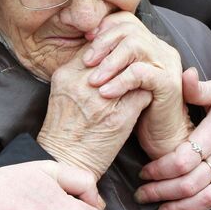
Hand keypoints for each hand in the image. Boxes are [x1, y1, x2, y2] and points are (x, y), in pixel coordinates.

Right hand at [37, 46, 151, 179]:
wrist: (65, 163)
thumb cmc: (64, 129)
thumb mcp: (63, 93)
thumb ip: (79, 72)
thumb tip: (107, 56)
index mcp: (67, 75)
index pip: (95, 47)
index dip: (110, 49)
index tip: (119, 54)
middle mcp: (83, 84)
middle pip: (114, 55)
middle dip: (127, 56)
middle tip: (139, 59)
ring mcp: (102, 101)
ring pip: (132, 71)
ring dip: (140, 72)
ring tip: (145, 75)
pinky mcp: (120, 118)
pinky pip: (142, 94)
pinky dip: (147, 92)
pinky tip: (147, 95)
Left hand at [83, 12, 192, 158]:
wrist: (161, 138)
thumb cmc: (135, 108)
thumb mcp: (119, 80)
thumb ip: (108, 60)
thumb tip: (83, 42)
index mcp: (148, 44)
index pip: (125, 21)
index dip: (104, 27)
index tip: (85, 41)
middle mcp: (161, 49)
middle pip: (129, 28)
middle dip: (103, 43)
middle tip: (86, 61)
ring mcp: (167, 64)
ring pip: (135, 45)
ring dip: (110, 62)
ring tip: (94, 80)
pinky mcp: (169, 83)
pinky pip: (140, 72)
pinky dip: (120, 81)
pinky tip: (105, 93)